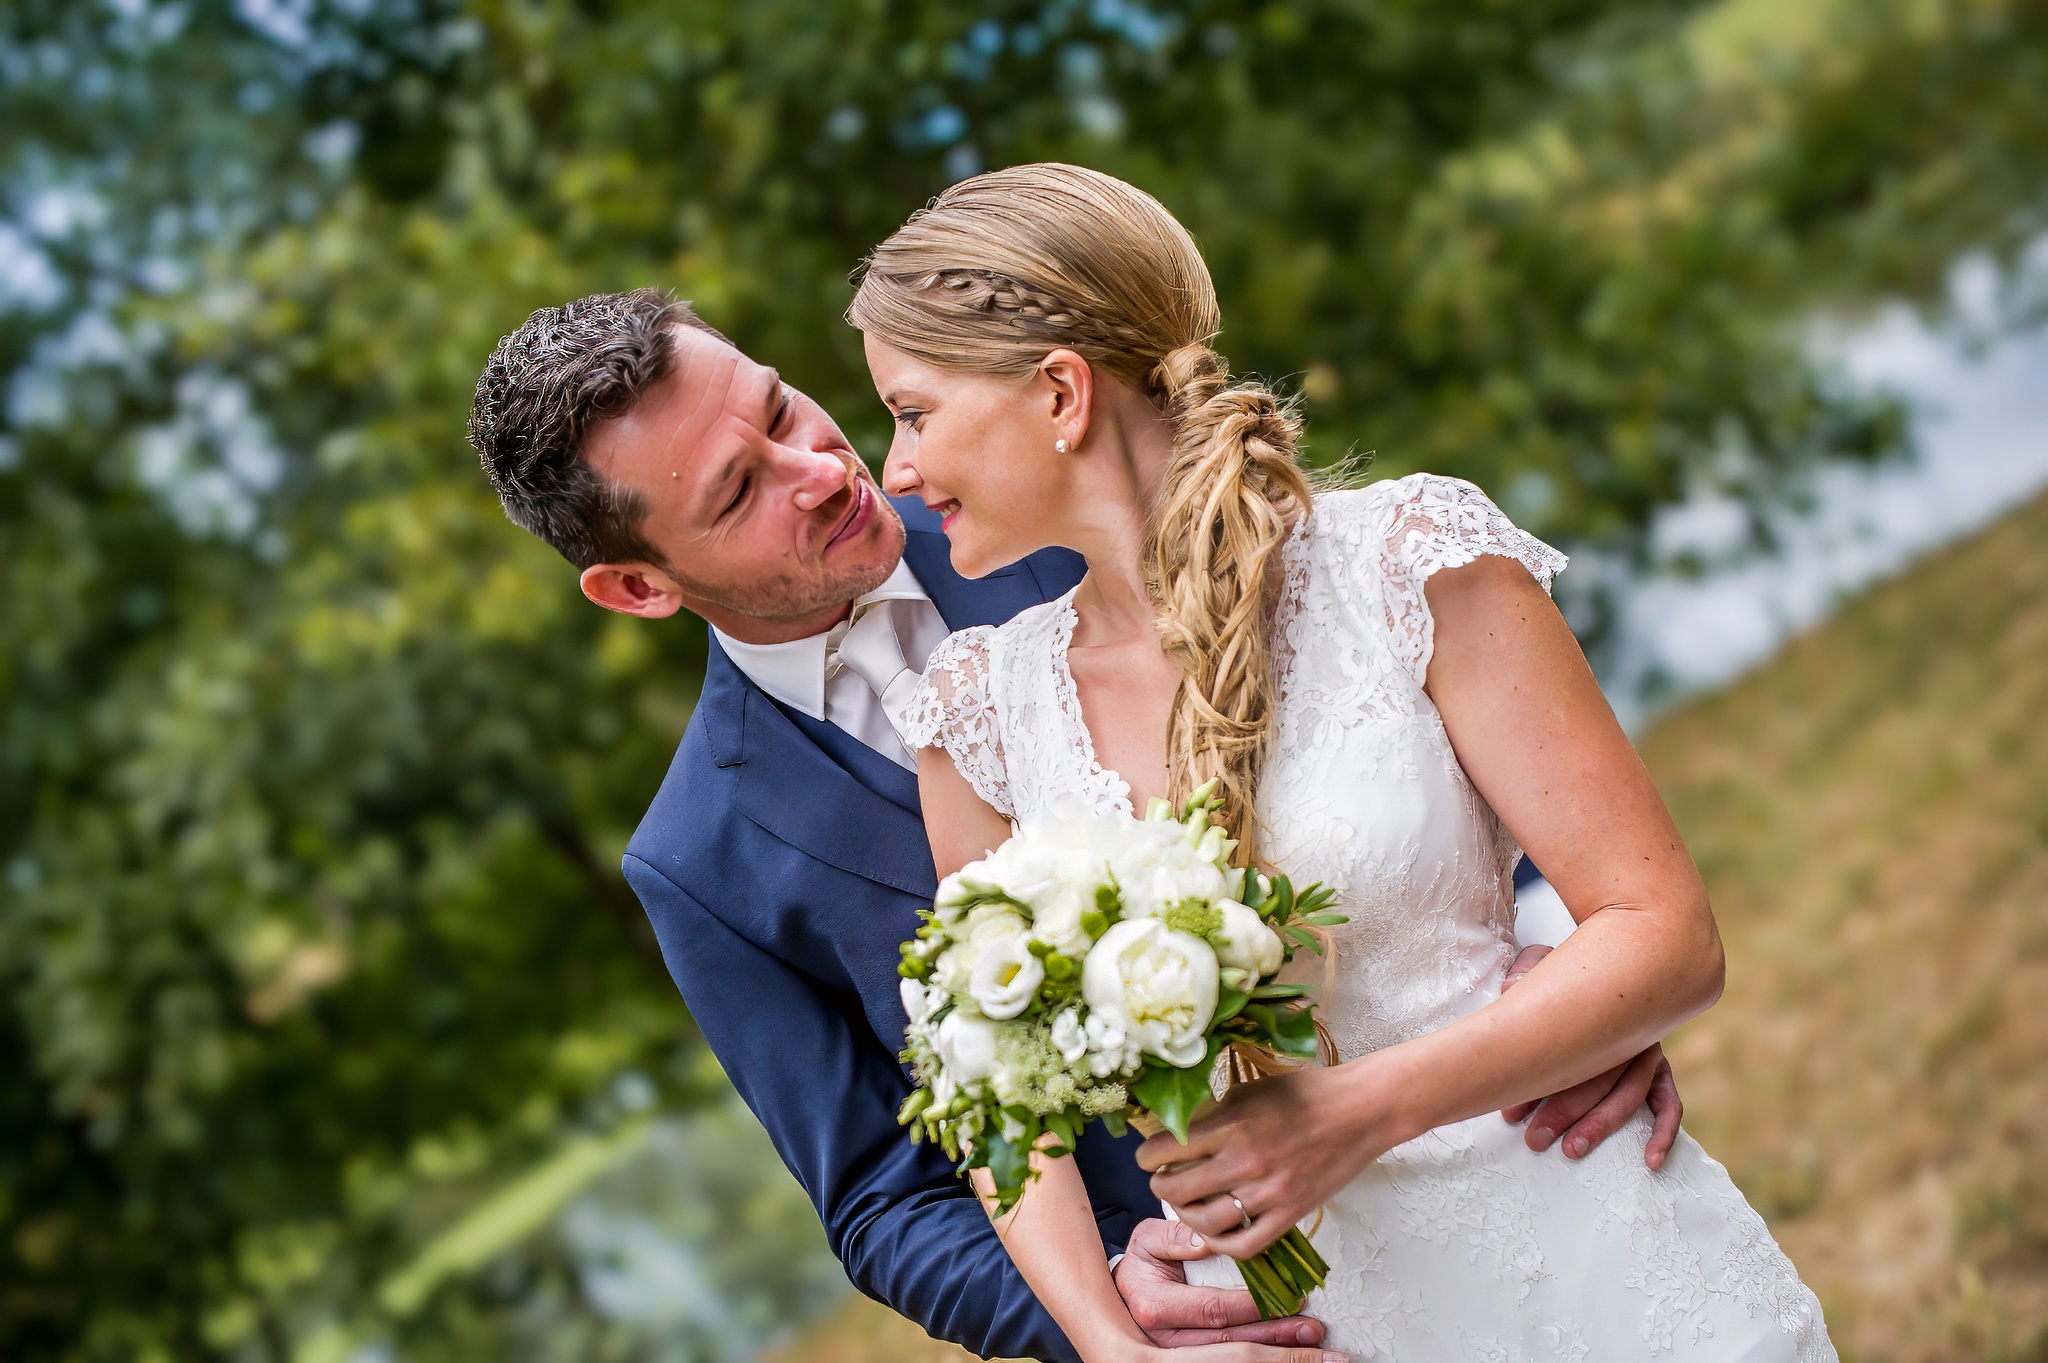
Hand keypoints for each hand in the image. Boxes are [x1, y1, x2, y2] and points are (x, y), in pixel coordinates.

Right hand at [1113, 1218, 1326, 1348]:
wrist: (1124, 1293)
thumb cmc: (1142, 1263)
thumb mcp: (1149, 1239)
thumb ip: (1176, 1236)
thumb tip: (1207, 1241)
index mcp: (1156, 1306)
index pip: (1214, 1310)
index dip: (1253, 1306)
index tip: (1288, 1298)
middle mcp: (1165, 1340)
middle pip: (1230, 1344)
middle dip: (1276, 1338)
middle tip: (1312, 1329)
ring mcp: (1178, 1357)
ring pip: (1233, 1359)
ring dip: (1277, 1354)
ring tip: (1312, 1347)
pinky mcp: (1191, 1362)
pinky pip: (1229, 1361)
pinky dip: (1262, 1357)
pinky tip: (1287, 1355)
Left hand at [1137, 1061, 1401, 1262]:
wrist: (1360, 1110)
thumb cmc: (1306, 1093)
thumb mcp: (1250, 1090)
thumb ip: (1214, 1113)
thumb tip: (1179, 1132)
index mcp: (1231, 1123)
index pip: (1164, 1150)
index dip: (1146, 1156)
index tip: (1147, 1156)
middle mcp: (1245, 1160)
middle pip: (1176, 1189)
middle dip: (1159, 1186)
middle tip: (1160, 1180)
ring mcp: (1268, 1192)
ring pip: (1204, 1221)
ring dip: (1185, 1215)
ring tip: (1185, 1204)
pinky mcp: (1291, 1214)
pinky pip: (1244, 1244)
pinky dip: (1220, 1242)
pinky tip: (1213, 1230)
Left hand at [1497, 945, 1683, 1168]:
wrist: (1606, 967)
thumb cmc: (1566, 976)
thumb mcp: (1543, 965)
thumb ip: (1527, 971)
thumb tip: (1510, 985)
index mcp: (1598, 1006)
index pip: (1569, 1049)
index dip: (1539, 1083)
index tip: (1509, 1112)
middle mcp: (1627, 1030)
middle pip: (1597, 1076)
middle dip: (1563, 1111)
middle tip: (1534, 1139)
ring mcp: (1648, 1052)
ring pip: (1628, 1094)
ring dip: (1600, 1125)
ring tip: (1572, 1149)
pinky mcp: (1660, 1072)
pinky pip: (1669, 1103)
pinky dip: (1664, 1131)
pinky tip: (1651, 1160)